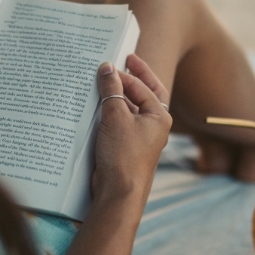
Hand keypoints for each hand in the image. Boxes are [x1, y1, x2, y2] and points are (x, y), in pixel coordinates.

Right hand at [92, 53, 171, 208]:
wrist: (119, 193)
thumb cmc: (124, 156)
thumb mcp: (116, 117)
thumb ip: (112, 90)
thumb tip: (107, 68)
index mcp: (159, 117)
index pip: (143, 86)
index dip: (126, 73)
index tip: (109, 63)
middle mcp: (152, 126)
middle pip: (143, 94)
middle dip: (130, 79)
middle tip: (119, 62)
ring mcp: (139, 137)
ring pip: (129, 108)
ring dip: (116, 96)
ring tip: (101, 83)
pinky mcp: (124, 146)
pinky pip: (118, 122)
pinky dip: (108, 112)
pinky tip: (94, 107)